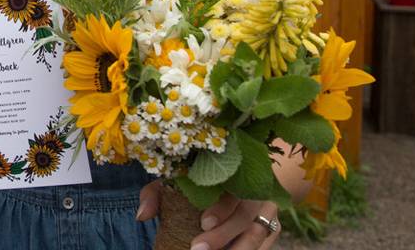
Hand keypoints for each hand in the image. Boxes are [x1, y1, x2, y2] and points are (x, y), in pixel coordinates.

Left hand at [137, 181, 280, 248]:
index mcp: (232, 172)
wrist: (235, 178)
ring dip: (238, 248)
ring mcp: (267, 210)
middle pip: (246, 216)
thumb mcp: (174, 181)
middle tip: (197, 249)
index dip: (221, 208)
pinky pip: (264, 243)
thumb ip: (156, 194)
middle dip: (223, 235)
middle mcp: (254, 190)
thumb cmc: (196, 181)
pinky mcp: (273, 227)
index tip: (202, 222)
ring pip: (259, 233)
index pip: (232, 188)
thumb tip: (142, 216)